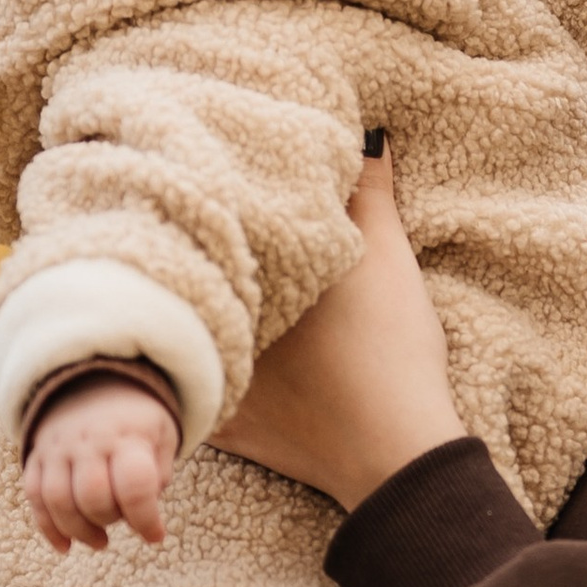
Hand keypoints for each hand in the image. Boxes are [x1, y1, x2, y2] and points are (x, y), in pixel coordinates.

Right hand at [26, 374, 183, 553]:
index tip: (156, 536)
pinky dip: (48, 528)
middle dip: (110, 520)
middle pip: (92, 497)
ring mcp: (57, 449)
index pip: (133, 485)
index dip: (145, 519)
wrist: (93, 381)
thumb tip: (144, 513)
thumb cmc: (137, 419)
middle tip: (124, 520)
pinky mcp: (37, 458)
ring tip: (100, 541)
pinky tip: (66, 546)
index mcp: (127, 435)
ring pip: (58, 501)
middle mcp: (88, 442)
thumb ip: (159, 473)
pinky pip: (35, 498)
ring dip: (80, 531)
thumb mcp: (162, 435)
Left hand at [215, 139, 464, 511]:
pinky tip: (197, 358)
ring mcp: (218, 381)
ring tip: (189, 287)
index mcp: (251, 279)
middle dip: (196, 258)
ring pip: (189, 335)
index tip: (208, 183)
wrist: (398, 451)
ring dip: (191, 314)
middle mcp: (220, 327)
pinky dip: (196, 376)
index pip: (215, 231)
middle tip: (193, 229)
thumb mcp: (388, 258)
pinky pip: (195, 393)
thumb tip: (369, 135)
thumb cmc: (391, 349)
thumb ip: (371, 192)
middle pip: (197, 280)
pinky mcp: (226, 426)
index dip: (214, 207)